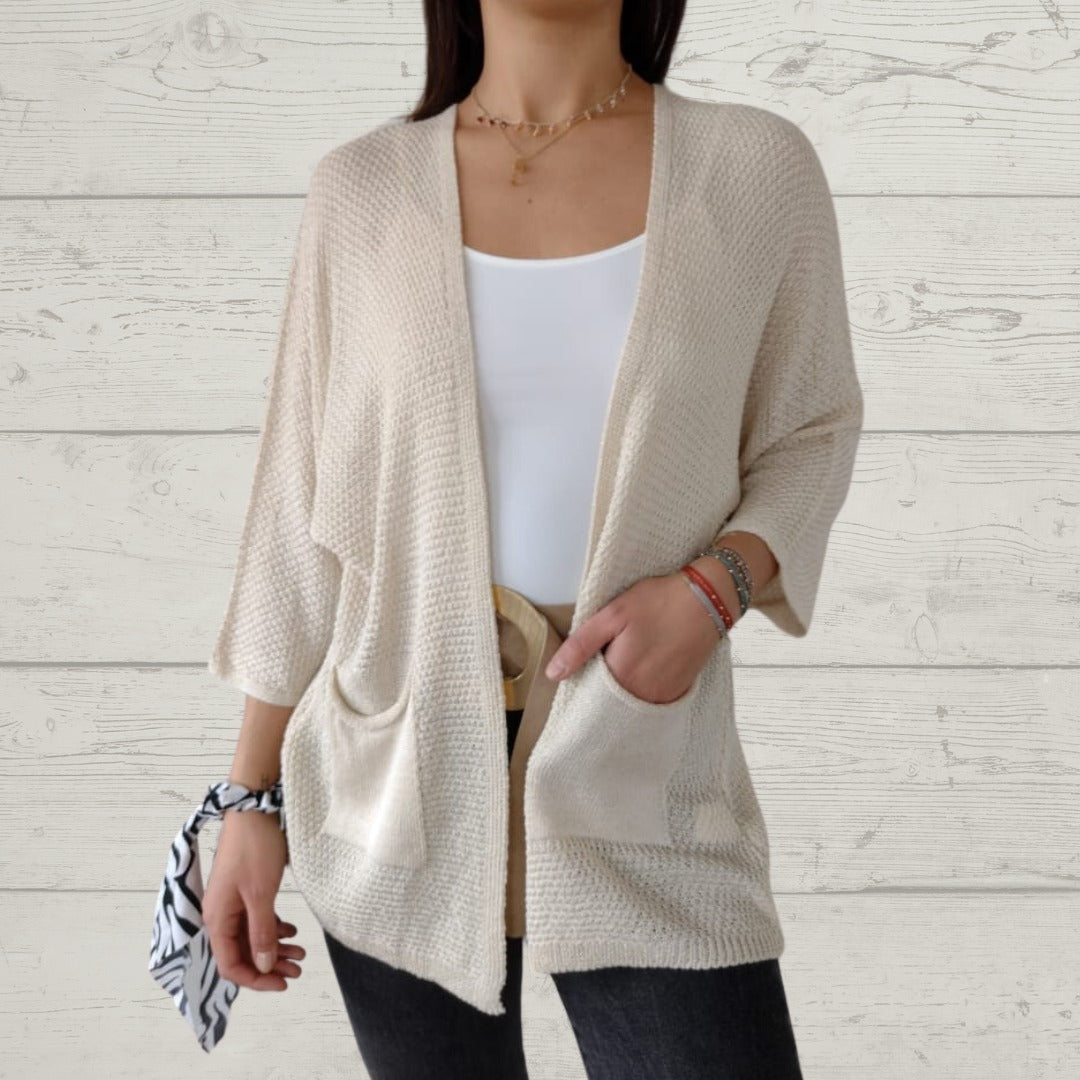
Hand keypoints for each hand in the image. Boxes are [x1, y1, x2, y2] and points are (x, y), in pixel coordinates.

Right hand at [202, 810, 304, 991]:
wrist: (255, 809)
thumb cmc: (254, 848)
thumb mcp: (261, 895)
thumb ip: (261, 933)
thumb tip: (264, 966)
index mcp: (217, 919)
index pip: (230, 965)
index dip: (255, 979)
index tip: (282, 984)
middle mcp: (221, 914)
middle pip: (242, 954)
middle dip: (270, 965)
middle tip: (298, 970)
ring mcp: (233, 902)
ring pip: (252, 937)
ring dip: (275, 948)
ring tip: (301, 953)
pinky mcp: (245, 891)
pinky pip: (257, 920)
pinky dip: (275, 928)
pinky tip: (292, 931)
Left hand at [544, 571, 724, 704]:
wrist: (707, 599)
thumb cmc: (659, 601)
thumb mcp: (612, 615)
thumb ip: (580, 646)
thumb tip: (553, 674)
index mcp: (620, 675)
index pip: (588, 694)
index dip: (581, 683)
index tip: (580, 670)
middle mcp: (642, 694)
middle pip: (610, 703)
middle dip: (600, 691)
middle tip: (604, 661)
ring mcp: (663, 695)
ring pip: (630, 703)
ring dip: (622, 691)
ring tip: (625, 661)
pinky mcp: (678, 692)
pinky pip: (651, 701)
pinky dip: (642, 691)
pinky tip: (644, 668)